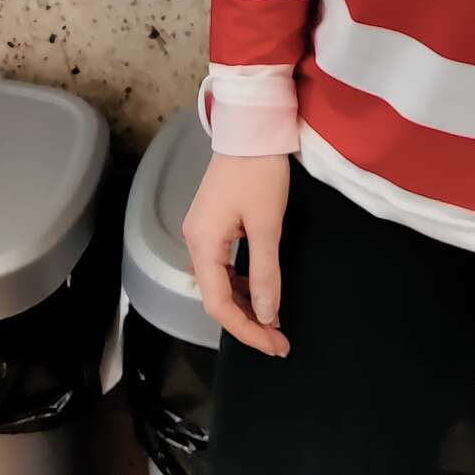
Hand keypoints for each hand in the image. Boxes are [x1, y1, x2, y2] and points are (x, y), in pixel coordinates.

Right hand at [183, 152, 291, 357]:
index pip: (218, 303)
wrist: (252, 129)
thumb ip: (266, 273)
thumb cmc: (260, 173)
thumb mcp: (268, 224)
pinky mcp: (213, 223)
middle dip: (247, 322)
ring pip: (219, 283)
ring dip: (245, 305)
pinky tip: (261, 292)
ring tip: (274, 323)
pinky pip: (223, 266)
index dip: (246, 329)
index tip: (274, 345)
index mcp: (202, 242)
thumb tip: (267, 317)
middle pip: (215, 296)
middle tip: (279, 341)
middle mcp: (195, 240)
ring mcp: (202, 231)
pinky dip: (242, 284)